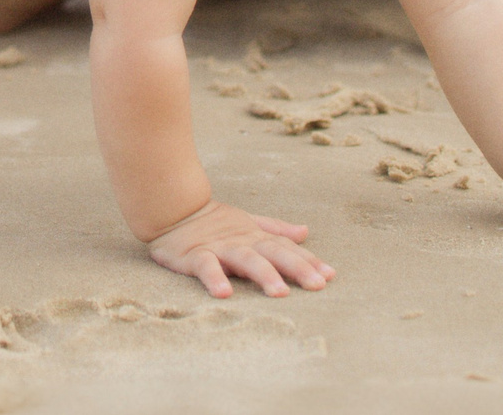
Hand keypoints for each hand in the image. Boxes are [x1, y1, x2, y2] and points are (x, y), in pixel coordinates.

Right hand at [143, 200, 331, 298]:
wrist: (173, 208)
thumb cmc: (214, 221)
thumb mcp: (248, 224)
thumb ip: (276, 230)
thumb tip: (305, 232)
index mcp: (256, 237)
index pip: (287, 249)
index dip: (309, 261)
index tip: (330, 275)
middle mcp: (243, 242)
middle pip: (274, 254)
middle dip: (297, 268)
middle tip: (317, 285)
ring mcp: (220, 248)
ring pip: (245, 260)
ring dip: (264, 274)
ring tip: (280, 292)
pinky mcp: (195, 255)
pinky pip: (206, 267)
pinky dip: (215, 279)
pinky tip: (224, 293)